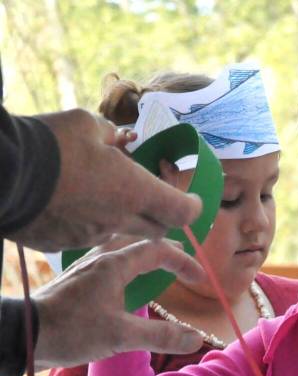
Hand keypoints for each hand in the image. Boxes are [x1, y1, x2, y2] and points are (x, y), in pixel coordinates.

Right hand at [14, 108, 201, 250]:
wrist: (1, 172)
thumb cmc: (49, 143)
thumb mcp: (86, 125)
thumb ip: (110, 136)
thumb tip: (117, 140)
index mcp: (136, 191)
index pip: (183, 211)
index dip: (193, 206)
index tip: (192, 200)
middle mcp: (120, 219)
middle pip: (157, 228)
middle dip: (162, 215)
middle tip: (153, 197)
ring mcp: (90, 235)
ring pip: (119, 231)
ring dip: (121, 217)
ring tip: (101, 193)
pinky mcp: (61, 243)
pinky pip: (84, 235)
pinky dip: (86, 222)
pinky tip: (68, 204)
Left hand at [32, 239, 205, 367]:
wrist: (24, 335)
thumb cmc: (71, 331)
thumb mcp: (121, 336)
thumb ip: (161, 336)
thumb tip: (196, 337)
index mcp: (114, 265)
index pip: (158, 251)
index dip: (183, 262)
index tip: (200, 278)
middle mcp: (100, 259)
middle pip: (139, 243)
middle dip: (165, 250)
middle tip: (184, 259)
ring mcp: (85, 269)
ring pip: (122, 250)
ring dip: (145, 255)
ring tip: (159, 266)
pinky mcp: (76, 281)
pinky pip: (109, 263)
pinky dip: (128, 265)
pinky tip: (125, 280)